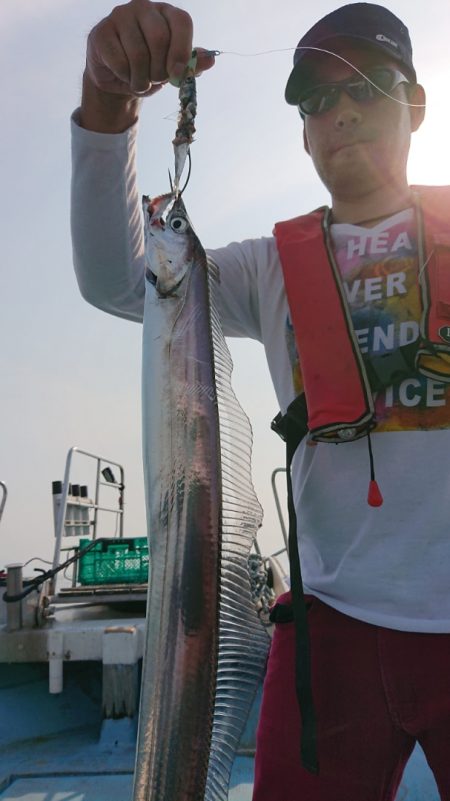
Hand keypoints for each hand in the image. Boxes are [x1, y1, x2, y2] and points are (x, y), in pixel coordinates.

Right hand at [86, 0, 214, 98]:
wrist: (117, 78)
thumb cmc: (149, 68)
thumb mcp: (173, 68)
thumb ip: (191, 64)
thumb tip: (211, 60)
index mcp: (166, 13)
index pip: (181, 22)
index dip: (182, 50)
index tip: (178, 74)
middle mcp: (143, 7)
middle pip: (160, 38)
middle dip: (160, 70)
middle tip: (156, 80)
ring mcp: (120, 16)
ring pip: (138, 54)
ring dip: (142, 79)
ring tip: (140, 83)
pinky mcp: (101, 32)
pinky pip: (119, 62)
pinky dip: (126, 77)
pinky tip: (124, 76)